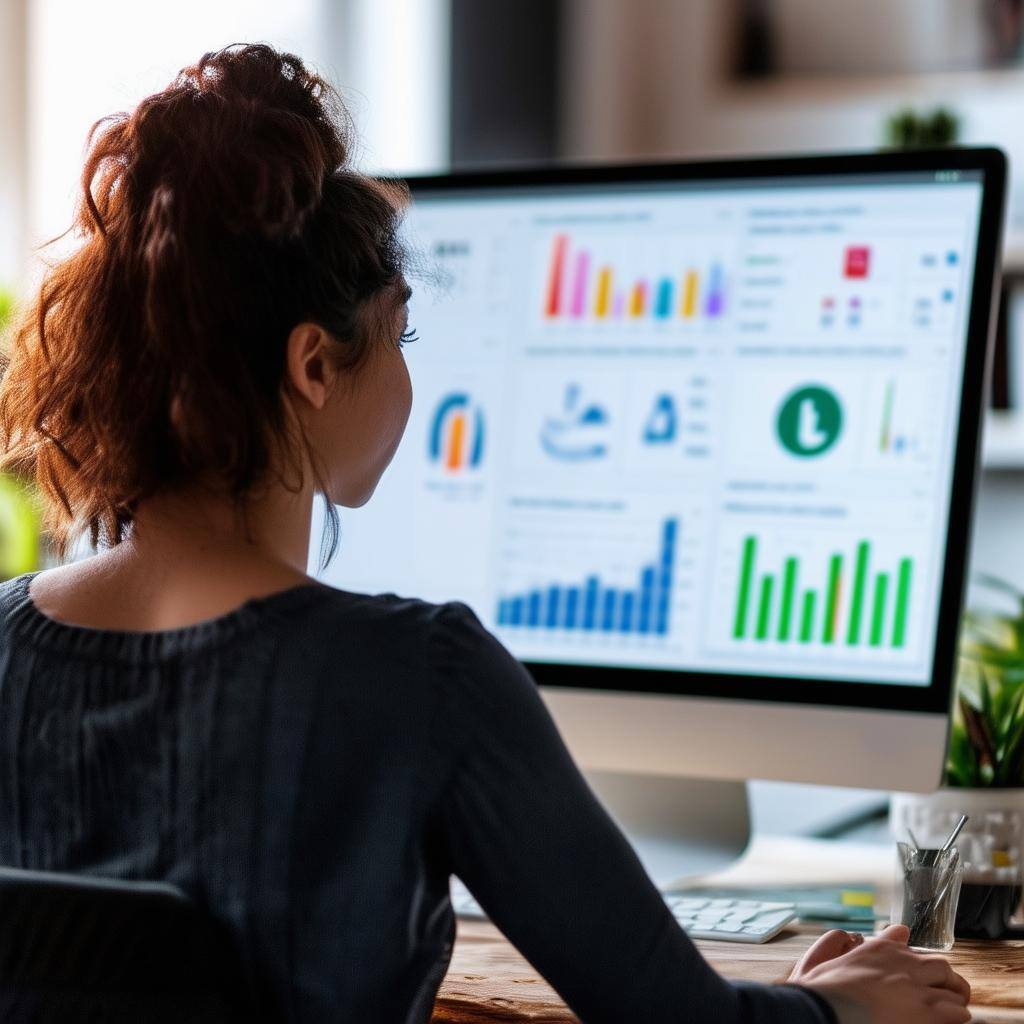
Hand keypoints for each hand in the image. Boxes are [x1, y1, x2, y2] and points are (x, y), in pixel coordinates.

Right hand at [790, 924, 970, 1023]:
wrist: (832, 1010)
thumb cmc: (826, 991)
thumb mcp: (833, 960)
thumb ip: (847, 943)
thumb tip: (864, 935)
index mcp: (880, 949)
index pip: (907, 943)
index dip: (914, 960)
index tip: (915, 970)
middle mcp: (904, 963)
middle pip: (940, 965)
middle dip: (945, 978)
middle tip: (944, 993)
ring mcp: (917, 987)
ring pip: (954, 988)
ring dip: (954, 999)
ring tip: (951, 1011)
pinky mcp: (928, 1012)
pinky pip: (958, 1012)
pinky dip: (957, 1017)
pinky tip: (949, 1022)